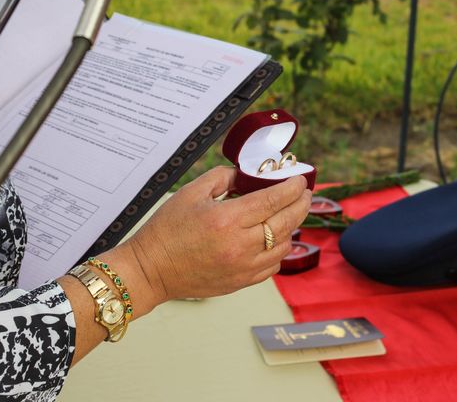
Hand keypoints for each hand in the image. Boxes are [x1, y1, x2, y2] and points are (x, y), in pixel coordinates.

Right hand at [129, 166, 311, 303]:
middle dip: (300, 204)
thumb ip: (222, 178)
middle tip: (304, 194)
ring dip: (291, 227)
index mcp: (227, 219)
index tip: (300, 180)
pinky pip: (273, 266)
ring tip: (290, 213)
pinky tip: (274, 239)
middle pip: (285, 222)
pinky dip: (279, 250)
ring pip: (283, 245)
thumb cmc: (167, 230)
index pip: (273, 200)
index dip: (291, 188)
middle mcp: (240, 245)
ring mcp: (243, 267)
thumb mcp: (191, 193)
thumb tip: (245, 174)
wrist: (151, 270)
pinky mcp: (241, 282)